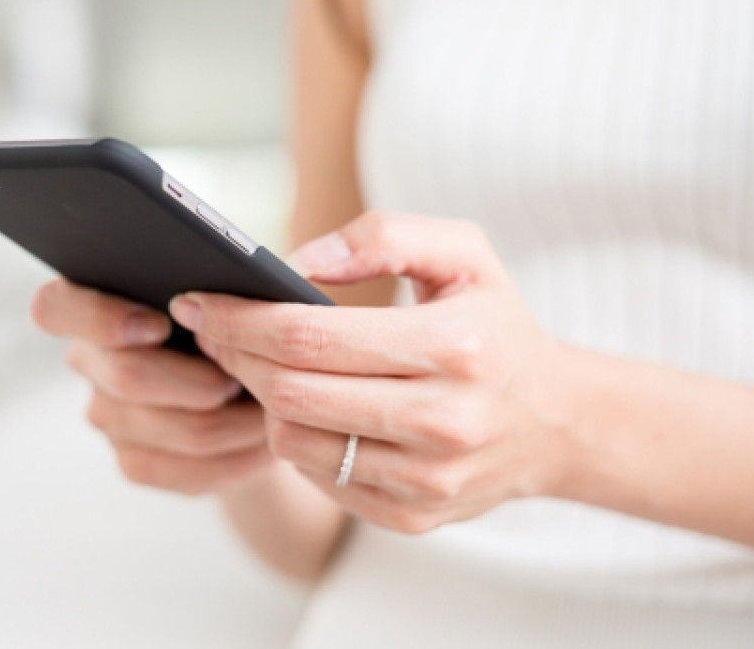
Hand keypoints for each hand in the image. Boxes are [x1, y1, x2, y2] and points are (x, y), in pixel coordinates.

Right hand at [31, 279, 274, 495]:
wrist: (245, 395)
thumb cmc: (233, 324)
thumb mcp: (230, 290)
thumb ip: (224, 281)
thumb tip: (245, 288)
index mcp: (92, 303)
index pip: (54, 307)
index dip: (99, 318)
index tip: (158, 324)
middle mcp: (89, 361)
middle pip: (130, 376)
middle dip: (204, 379)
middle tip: (249, 373)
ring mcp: (108, 417)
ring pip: (180, 428)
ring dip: (240, 421)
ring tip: (276, 406)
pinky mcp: (135, 463)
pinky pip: (191, 470)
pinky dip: (240, 457)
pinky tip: (264, 442)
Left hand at [170, 212, 575, 532]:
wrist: (556, 422)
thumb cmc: (494, 327)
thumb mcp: (463, 255)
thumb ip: (383, 236)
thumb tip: (296, 262)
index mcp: (454, 347)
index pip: (309, 337)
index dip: (240, 318)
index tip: (198, 300)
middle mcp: (443, 421)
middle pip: (289, 392)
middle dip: (234, 355)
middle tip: (212, 329)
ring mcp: (427, 479)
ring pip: (293, 441)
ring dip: (259, 399)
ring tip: (257, 364)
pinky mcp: (412, 516)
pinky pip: (318, 477)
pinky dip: (295, 438)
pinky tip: (299, 406)